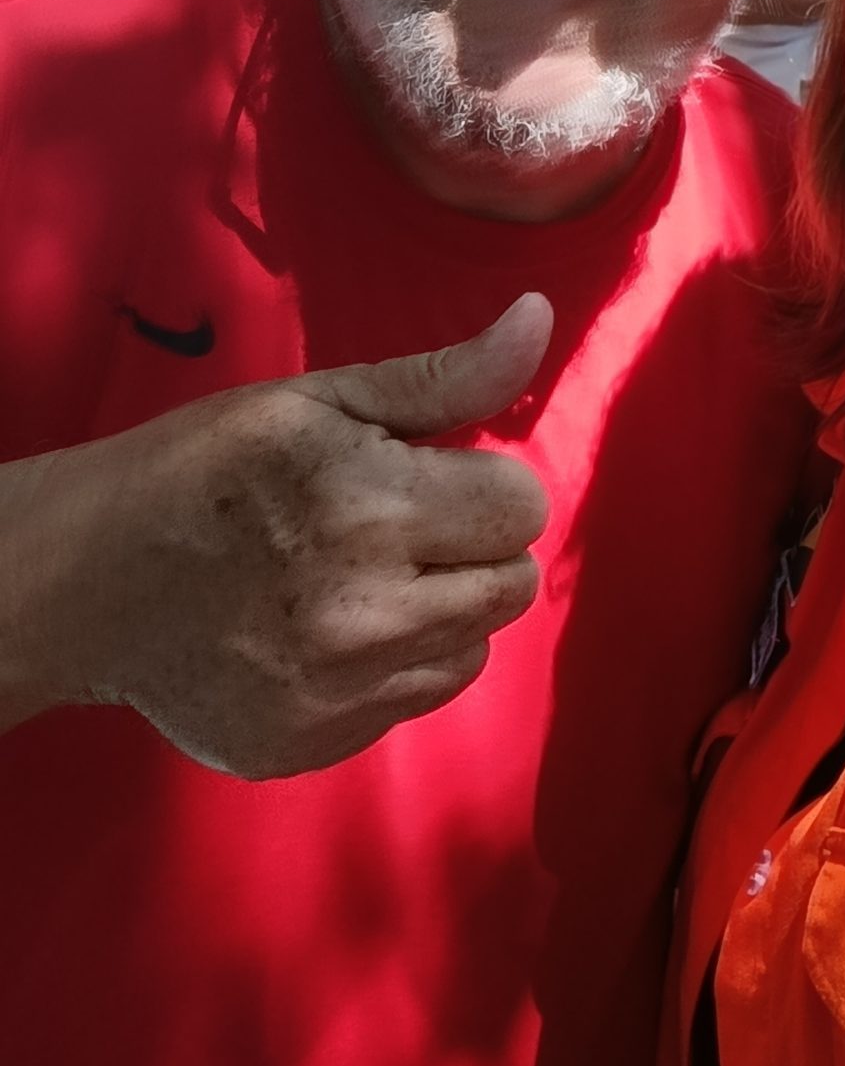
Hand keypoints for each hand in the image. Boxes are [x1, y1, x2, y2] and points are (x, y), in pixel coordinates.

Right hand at [6, 294, 554, 777]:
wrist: (85, 579)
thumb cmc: (209, 467)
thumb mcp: (322, 400)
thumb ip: (445, 375)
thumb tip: (539, 319)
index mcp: (371, 509)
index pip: (521, 507)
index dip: (478, 483)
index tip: (419, 476)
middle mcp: (363, 615)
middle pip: (510, 585)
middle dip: (469, 548)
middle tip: (392, 527)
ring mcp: (335, 694)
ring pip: (472, 649)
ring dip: (440, 611)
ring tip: (359, 578)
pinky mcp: (311, 746)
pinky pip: (413, 699)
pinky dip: (392, 666)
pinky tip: (328, 631)